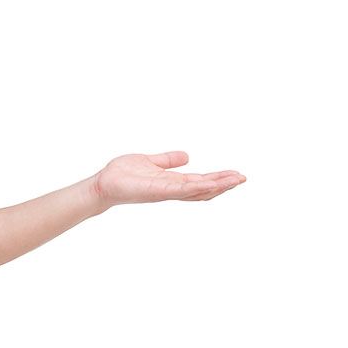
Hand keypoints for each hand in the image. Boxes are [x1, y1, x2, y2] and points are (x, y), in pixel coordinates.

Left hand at [92, 151, 244, 208]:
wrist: (104, 183)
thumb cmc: (123, 175)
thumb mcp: (151, 161)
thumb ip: (167, 160)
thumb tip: (186, 155)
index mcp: (172, 181)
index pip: (201, 181)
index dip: (219, 179)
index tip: (236, 175)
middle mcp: (172, 189)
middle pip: (204, 189)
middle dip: (224, 184)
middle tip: (243, 178)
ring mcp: (166, 192)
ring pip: (197, 191)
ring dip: (217, 186)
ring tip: (235, 180)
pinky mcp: (157, 191)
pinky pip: (180, 190)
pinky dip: (196, 187)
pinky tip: (210, 183)